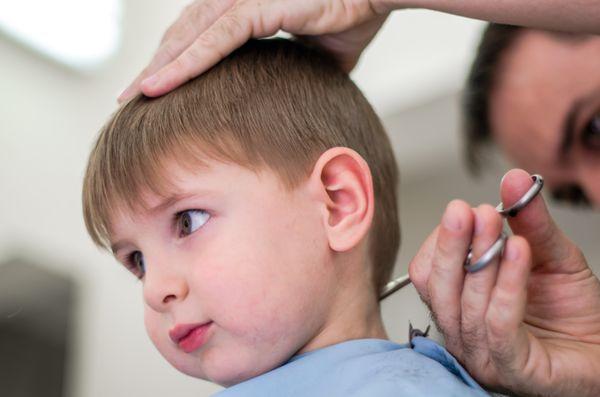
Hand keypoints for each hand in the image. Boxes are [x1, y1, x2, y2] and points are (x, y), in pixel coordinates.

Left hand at [118, 0, 389, 101]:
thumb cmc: (354, 13)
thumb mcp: (317, 55)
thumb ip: (297, 70)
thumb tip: (299, 97)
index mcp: (247, 9)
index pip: (201, 36)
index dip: (177, 62)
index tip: (158, 90)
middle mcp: (237, 0)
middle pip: (184, 36)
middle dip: (156, 67)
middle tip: (129, 98)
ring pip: (189, 37)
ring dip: (159, 68)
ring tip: (133, 98)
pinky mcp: (258, 4)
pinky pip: (213, 39)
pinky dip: (184, 64)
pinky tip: (158, 86)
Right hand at [409, 168, 599, 396]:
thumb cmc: (573, 310)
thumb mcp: (549, 253)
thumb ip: (527, 220)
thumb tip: (513, 180)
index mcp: (458, 304)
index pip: (427, 272)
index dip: (443, 240)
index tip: (466, 209)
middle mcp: (462, 331)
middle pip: (436, 287)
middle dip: (452, 244)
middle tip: (470, 212)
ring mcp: (483, 355)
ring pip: (463, 305)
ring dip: (482, 261)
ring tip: (501, 229)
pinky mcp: (512, 369)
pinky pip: (497, 324)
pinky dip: (507, 285)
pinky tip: (519, 254)